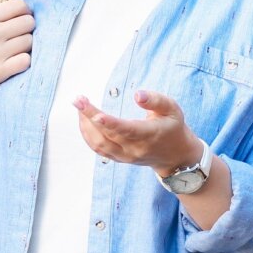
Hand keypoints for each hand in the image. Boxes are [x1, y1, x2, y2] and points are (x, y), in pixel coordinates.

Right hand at [0, 0, 35, 117]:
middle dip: (27, 30)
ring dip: (25, 47)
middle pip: (29, 23)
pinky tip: (13, 63)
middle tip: (18, 38)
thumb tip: (29, 11)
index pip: (20, 5)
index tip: (20, 21)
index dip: (25, 13)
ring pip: (29, 42)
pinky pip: (26, 60)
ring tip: (13, 52)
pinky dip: (23, 62)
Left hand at [74, 90, 200, 175]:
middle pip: (107, 135)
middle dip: (90, 116)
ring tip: (80, 105)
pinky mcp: (118, 158)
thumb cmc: (172, 127)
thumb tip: (137, 94)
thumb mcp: (172, 109)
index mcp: (149, 135)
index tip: (95, 115)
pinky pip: (98, 149)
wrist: (174, 156)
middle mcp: (134, 149)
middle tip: (78, 99)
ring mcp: (125, 156)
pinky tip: (83, 119)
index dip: (110, 123)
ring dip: (85, 125)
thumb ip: (156, 100)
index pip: (126, 130)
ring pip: (99, 144)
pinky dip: (87, 134)